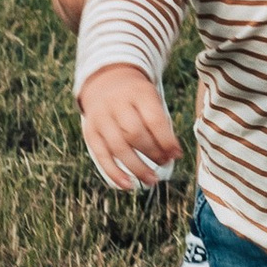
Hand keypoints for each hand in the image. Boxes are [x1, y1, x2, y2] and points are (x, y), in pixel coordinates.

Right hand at [78, 65, 182, 191]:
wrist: (105, 81)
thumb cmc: (136, 98)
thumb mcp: (151, 99)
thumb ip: (160, 123)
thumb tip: (172, 155)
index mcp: (138, 93)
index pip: (153, 119)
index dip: (166, 140)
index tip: (177, 154)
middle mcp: (116, 104)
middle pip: (134, 134)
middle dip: (153, 153)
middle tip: (164, 163)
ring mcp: (101, 118)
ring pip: (118, 147)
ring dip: (137, 168)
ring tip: (152, 180)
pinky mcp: (90, 132)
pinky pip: (101, 155)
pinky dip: (114, 173)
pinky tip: (128, 185)